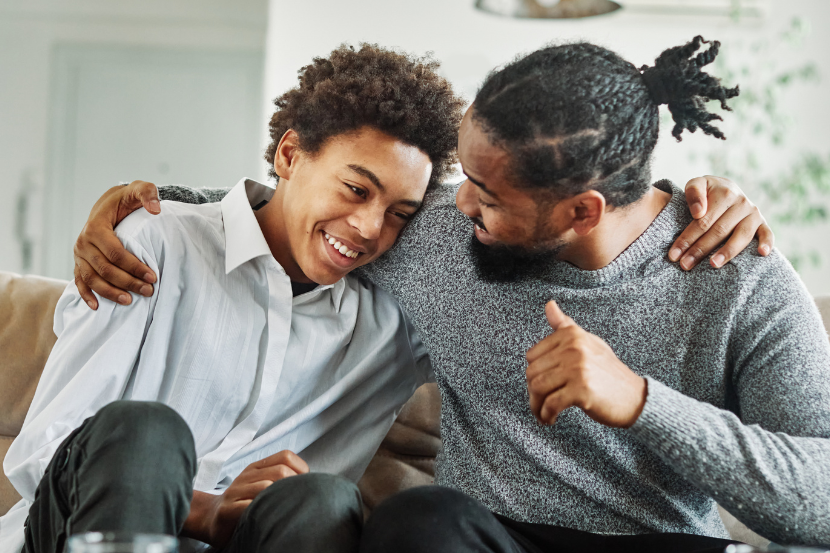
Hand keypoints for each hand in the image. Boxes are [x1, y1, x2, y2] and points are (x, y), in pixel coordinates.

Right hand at [73, 180, 160, 308]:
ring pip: (92, 279)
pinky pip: (79, 282)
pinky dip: (87, 295)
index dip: (134, 266)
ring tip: (129, 301)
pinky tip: (97, 307)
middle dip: (127, 282)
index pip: (115, 252)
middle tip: (148, 291)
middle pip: (104, 269)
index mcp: (95, 227)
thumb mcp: (138, 190)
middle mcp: (83, 242)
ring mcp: (79, 255)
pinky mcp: (79, 263)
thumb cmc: (126, 200)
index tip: (153, 276)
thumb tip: (156, 209)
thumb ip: (148, 193)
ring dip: (110, 292)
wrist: (109, 205)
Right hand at [184, 450, 308, 547]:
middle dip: (293, 486)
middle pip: (281, 471)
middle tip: (296, 502)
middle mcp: (247, 475)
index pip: (286, 456)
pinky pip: (249, 507)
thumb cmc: (244, 502)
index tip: (304, 487)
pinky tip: (268, 519)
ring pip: (267, 487)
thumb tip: (312, 481)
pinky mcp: (227, 510)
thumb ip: (281, 478)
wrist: (212, 517)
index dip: (301, 470)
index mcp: (257, 467)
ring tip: (285, 511)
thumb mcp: (261, 484)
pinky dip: (263, 512)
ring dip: (280, 500)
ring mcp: (236, 491)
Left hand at [526, 301, 647, 427]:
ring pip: (538, 388)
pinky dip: (546, 415)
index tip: (540, 385)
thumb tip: (549, 304)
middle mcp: (574, 348)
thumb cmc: (608, 372)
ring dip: (536, 406)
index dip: (533, 373)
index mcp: (572, 335)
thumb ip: (565, 326)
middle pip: (532, 373)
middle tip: (540, 403)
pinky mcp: (582, 390)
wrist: (635, 397)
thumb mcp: (588, 342)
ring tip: (543, 413)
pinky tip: (551, 419)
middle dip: (532, 393)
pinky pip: (551, 404)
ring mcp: (578, 368)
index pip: (532, 355)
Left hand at [668, 175, 773, 269]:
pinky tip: (762, 253)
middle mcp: (742, 203)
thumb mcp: (697, 184)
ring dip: (727, 251)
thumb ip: (693, 192)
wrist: (726, 189)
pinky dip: (767, 242)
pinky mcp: (762, 223)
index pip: (703, 221)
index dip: (687, 238)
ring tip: (713, 264)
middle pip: (719, 231)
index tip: (674, 255)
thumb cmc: (707, 191)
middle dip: (700, 250)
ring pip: (741, 236)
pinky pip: (767, 233)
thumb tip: (698, 212)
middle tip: (685, 265)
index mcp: (725, 193)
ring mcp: (753, 214)